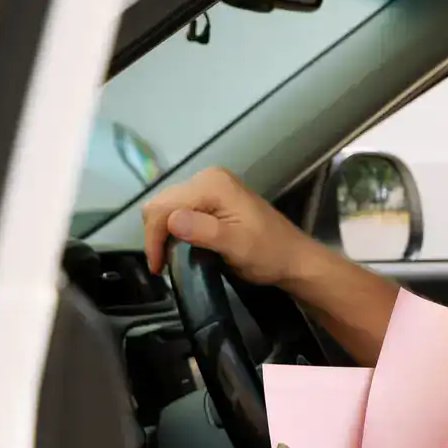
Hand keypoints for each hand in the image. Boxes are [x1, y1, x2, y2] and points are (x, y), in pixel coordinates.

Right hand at [141, 167, 311, 284]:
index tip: (158, 269)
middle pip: (162, 203)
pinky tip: (179, 247)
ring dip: (163, 233)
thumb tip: (172, 221)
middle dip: (155, 235)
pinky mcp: (212, 198)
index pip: (164, 206)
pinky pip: (180, 210)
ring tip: (168, 260)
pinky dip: (173, 229)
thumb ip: (205, 231)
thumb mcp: (237, 246)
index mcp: (211, 184)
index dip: (154, 238)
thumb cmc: (268, 254)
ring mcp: (210, 186)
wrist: (294, 258)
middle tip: (162, 266)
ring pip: (167, 207)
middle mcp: (207, 178)